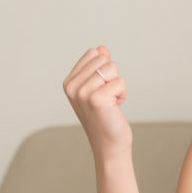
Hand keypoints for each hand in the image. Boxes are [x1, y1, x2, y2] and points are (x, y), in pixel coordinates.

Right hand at [62, 45, 132, 161]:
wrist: (108, 143)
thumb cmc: (105, 115)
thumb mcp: (98, 88)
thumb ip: (98, 67)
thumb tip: (102, 48)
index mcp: (69, 82)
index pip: (94, 54)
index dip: (105, 69)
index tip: (101, 88)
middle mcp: (72, 86)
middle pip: (105, 60)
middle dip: (113, 77)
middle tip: (107, 97)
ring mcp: (82, 93)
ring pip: (112, 69)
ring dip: (118, 86)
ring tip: (110, 102)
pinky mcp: (97, 99)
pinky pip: (120, 82)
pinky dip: (123, 94)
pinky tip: (114, 108)